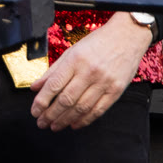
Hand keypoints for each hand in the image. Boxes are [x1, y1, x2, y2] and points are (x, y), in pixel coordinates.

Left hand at [30, 11, 152, 129]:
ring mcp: (104, 82)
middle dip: (51, 115)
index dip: (42, 102)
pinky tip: (74, 124)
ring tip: (55, 126)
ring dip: (65, 120)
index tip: (35, 111)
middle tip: (42, 122)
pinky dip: (85, 120)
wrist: (127, 36)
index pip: (54, 85)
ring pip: (81, 108)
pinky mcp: (116, 90)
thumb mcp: (71, 51)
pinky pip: (98, 110)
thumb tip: (36, 87)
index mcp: (75, 60)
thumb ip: (53, 70)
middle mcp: (89, 72)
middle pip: (66, 100)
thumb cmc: (98, 42)